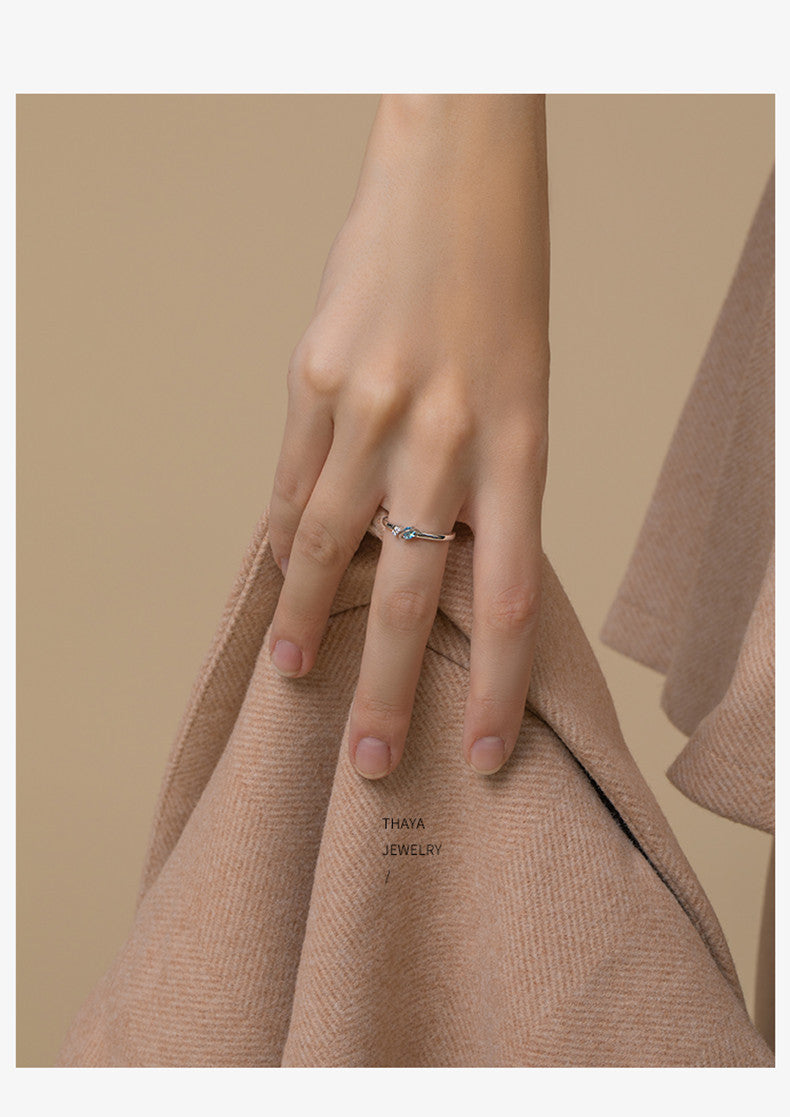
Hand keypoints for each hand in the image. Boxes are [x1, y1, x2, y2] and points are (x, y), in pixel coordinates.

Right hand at [266, 94, 549, 778]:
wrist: (452, 175)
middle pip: (411, 592)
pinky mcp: (313, 380)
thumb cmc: (500, 289)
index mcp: (522, 443)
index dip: (495, 687)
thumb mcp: (523, 392)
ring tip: (295, 673)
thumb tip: (436, 567)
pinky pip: (292, 480)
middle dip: (386, 688)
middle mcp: (445, 436)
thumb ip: (481, 483)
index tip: (481, 755)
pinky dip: (283, 537)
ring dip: (308, 620)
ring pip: (326, 543)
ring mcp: (370, 407)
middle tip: (368, 761)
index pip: (510, 598)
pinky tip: (278, 579)